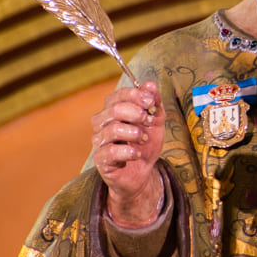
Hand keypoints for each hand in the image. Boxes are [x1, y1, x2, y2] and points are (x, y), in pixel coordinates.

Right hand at [91, 80, 164, 226]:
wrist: (143, 171)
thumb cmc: (145, 143)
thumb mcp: (156, 121)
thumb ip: (154, 103)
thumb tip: (151, 84)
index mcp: (113, 109)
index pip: (119, 95)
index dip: (136, 95)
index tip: (151, 102)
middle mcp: (102, 122)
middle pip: (115, 109)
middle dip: (136, 113)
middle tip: (149, 121)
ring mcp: (100, 141)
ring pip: (113, 129)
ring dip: (134, 133)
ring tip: (144, 139)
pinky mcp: (101, 159)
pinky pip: (111, 151)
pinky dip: (129, 151)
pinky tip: (137, 153)